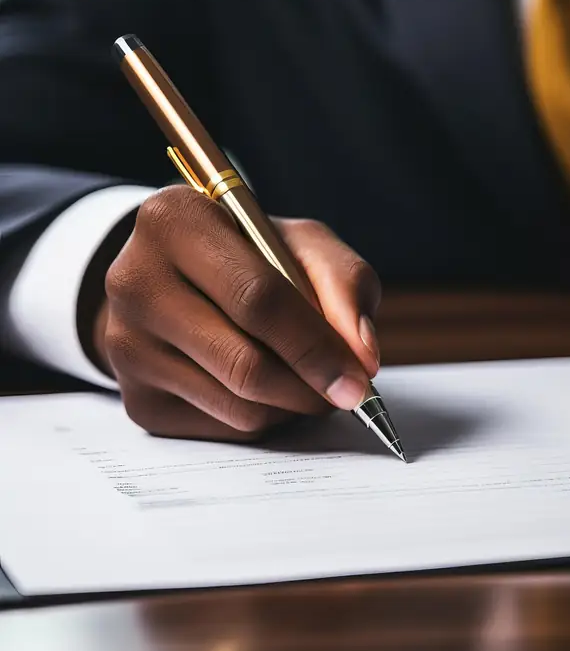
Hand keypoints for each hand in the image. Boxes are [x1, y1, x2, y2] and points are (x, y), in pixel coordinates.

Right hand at [96, 186, 380, 440]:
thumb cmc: (249, 255)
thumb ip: (344, 283)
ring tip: (305, 378)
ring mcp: (126, 346)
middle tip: (348, 392)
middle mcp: (134, 281)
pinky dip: (262, 418)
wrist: (175, 278)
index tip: (361, 378)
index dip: (316, 344)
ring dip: (291, 405)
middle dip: (311, 387)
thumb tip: (362, 355)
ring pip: (238, 406)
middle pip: (245, 363)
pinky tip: (264, 388)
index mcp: (173, 220)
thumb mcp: (300, 243)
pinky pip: (222, 430)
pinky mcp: (136, 400)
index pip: (256, 297)